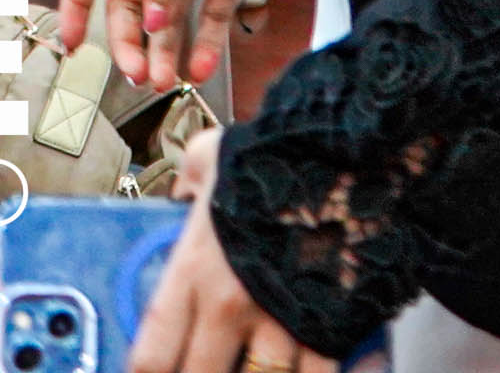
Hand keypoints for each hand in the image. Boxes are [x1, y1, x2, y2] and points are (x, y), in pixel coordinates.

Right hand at [61, 0, 256, 87]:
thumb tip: (151, 24)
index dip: (75, 2)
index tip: (72, 41)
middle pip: (128, 4)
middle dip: (129, 42)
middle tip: (137, 74)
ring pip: (166, 20)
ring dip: (163, 52)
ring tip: (166, 82)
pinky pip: (208, 20)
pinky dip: (205, 46)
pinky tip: (200, 71)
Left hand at [130, 129, 310, 372]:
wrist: (347, 149)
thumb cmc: (280, 151)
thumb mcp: (214, 156)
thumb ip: (190, 179)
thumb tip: (185, 189)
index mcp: (195, 268)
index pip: (152, 354)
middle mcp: (231, 305)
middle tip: (205, 368)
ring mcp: (282, 322)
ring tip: (254, 365)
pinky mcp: (330, 328)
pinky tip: (303, 368)